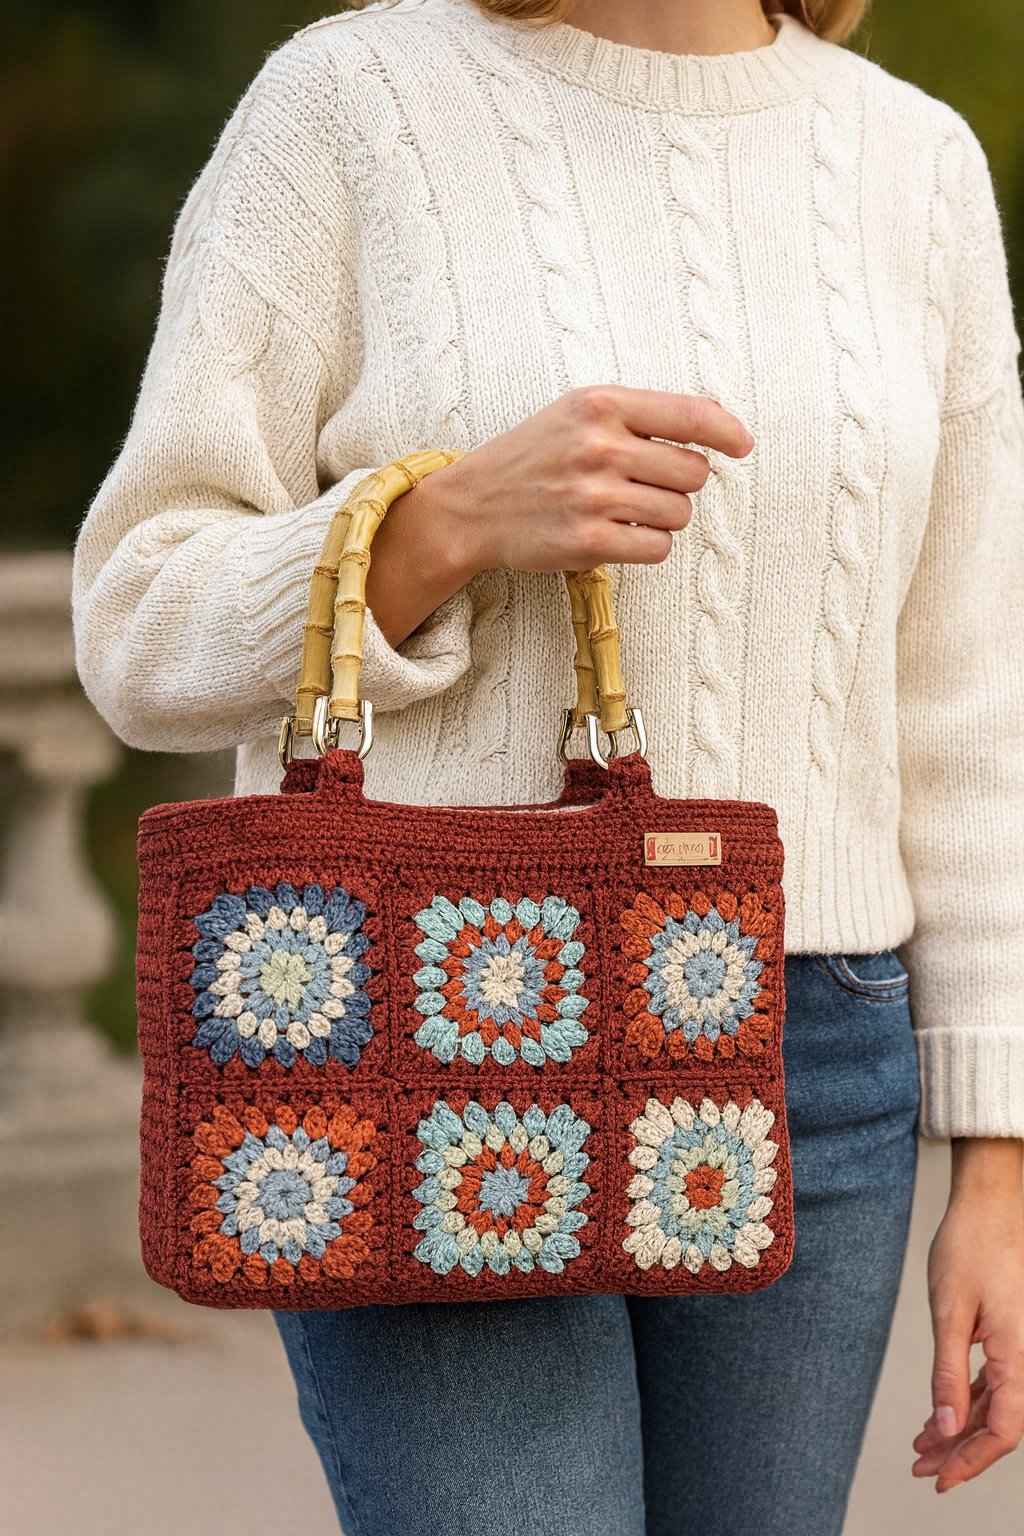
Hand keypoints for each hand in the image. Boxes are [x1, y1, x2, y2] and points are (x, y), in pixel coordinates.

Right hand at [366, 386, 752, 646]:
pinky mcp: (588, 541)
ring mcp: (593, 496)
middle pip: (693, 472)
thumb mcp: (577, 414)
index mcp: (600, 404)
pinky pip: (657, 548)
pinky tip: (617, 536)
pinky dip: (646, 546)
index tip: (743, 445)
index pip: (690, 414)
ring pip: (679, 513)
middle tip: (644, 486)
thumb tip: (718, 433)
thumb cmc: (534, 458)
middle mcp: (599, 446)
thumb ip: (640, 416)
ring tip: (624, 511)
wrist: (472, 506)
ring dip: (662, 518)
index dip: (727, 432)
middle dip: (679, 484)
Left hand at [913, 1138, 1023, 1491]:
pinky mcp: (1010, 1338)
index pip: (1003, 1430)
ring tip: (921, 1447)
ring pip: (995, 1406)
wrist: (989, 1207)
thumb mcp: (949, 1313)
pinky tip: (940, 1414)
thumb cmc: (970, 1248)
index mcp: (1018, 1357)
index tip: (940, 1478)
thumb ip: (947, 1373)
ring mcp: (1021, 1349)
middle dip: (960, 1451)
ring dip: (960, 1429)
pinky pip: (993, 1383)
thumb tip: (943, 1427)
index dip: (971, 1460)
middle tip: (922, 1469)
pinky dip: (965, 1401)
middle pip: (999, 1424)